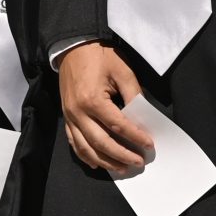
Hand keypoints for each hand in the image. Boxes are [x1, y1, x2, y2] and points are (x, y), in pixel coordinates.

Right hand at [57, 42, 154, 176]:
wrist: (74, 47)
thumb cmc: (100, 56)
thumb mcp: (122, 71)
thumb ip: (133, 94)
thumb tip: (142, 117)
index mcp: (93, 100)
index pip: (118, 125)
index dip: (135, 137)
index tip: (149, 144)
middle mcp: (78, 112)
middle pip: (101, 142)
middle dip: (121, 155)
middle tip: (138, 162)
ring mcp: (70, 117)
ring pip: (86, 148)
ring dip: (105, 161)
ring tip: (122, 168)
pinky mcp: (66, 117)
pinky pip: (74, 143)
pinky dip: (86, 156)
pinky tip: (98, 163)